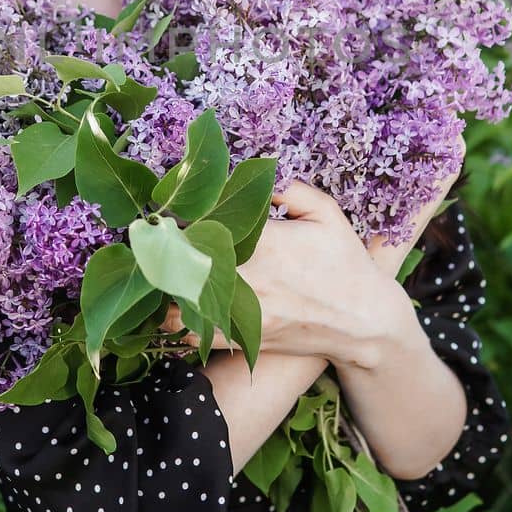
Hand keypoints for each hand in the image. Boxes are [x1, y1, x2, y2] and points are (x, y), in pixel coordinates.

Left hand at [161, 136, 465, 367]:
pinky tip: (171, 301)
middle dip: (165, 246)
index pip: (206, 223)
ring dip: (165, 281)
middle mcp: (249, 277)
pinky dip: (176, 316)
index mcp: (265, 242)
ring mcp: (243, 311)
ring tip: (156, 265)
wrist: (363, 322)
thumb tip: (256, 174)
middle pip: (185, 258)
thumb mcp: (326, 213)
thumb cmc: (345, 263)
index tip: (166, 211)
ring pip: (182, 296)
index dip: (180, 216)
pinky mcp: (243, 337)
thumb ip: (289, 188)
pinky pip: (194, 330)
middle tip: (148, 235)